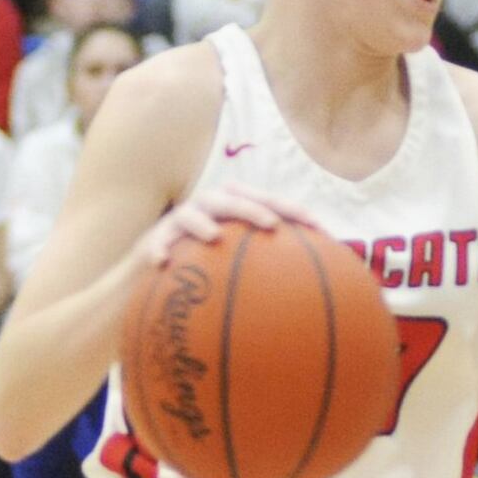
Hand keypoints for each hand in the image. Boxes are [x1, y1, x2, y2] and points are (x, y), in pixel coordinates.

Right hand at [134, 184, 316, 271]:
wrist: (160, 262)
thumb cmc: (212, 257)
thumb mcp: (243, 252)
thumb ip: (276, 258)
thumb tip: (322, 278)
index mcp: (234, 205)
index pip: (267, 201)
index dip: (292, 209)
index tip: (318, 226)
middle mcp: (208, 206)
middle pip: (231, 200)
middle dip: (252, 208)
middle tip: (272, 224)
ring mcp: (180, 220)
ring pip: (190, 215)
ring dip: (202, 223)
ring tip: (215, 236)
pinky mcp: (155, 238)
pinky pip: (155, 243)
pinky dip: (158, 250)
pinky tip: (163, 262)